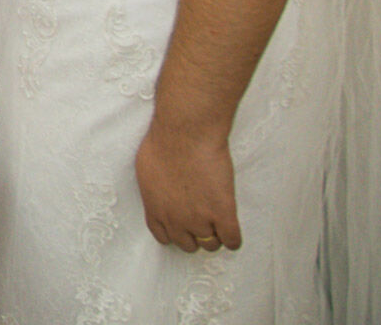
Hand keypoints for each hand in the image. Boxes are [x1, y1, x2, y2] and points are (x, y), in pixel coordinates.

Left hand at [134, 122, 241, 253]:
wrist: (185, 135)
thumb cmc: (163, 143)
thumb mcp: (147, 170)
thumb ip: (154, 188)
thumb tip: (161, 192)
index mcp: (155, 209)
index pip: (163, 236)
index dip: (175, 232)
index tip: (183, 226)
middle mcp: (175, 220)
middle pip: (188, 245)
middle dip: (195, 234)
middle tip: (204, 220)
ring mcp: (199, 219)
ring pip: (210, 244)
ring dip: (215, 235)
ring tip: (219, 222)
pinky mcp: (222, 213)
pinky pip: (232, 240)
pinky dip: (234, 238)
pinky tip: (232, 227)